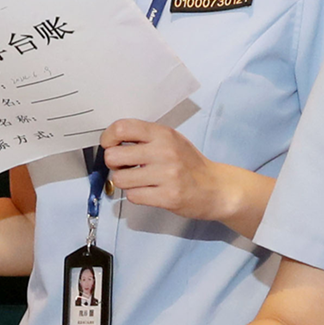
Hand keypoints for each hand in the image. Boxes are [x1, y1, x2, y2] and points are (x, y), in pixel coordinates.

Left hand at [100, 120, 248, 228]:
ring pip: (120, 179)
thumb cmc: (189, 164)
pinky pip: (133, 196)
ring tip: (139, 181)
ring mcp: (166, 175)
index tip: (110, 145)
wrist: (215, 188)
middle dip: (114, 164)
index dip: (108, 138)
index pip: (122, 128)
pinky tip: (149, 192)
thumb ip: (145, 137)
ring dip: (125, 182)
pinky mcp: (168, 196)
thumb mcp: (170, 140)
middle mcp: (164, 151)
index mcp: (162, 134)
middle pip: (113, 156)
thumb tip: (112, 141)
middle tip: (124, 167)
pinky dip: (137, 196)